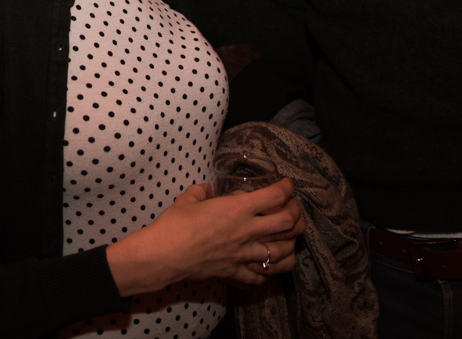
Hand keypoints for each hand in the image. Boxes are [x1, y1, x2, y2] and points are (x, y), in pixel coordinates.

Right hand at [105, 179, 303, 295]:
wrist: (164, 254)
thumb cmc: (174, 224)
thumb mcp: (188, 199)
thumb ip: (201, 192)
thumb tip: (205, 190)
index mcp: (237, 208)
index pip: (276, 196)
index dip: (287, 188)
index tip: (287, 186)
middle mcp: (247, 231)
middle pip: (288, 224)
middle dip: (297, 215)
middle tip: (294, 210)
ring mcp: (243, 254)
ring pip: (282, 253)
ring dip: (291, 244)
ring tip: (291, 239)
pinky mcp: (235, 272)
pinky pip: (261, 277)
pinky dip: (268, 273)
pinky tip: (268, 267)